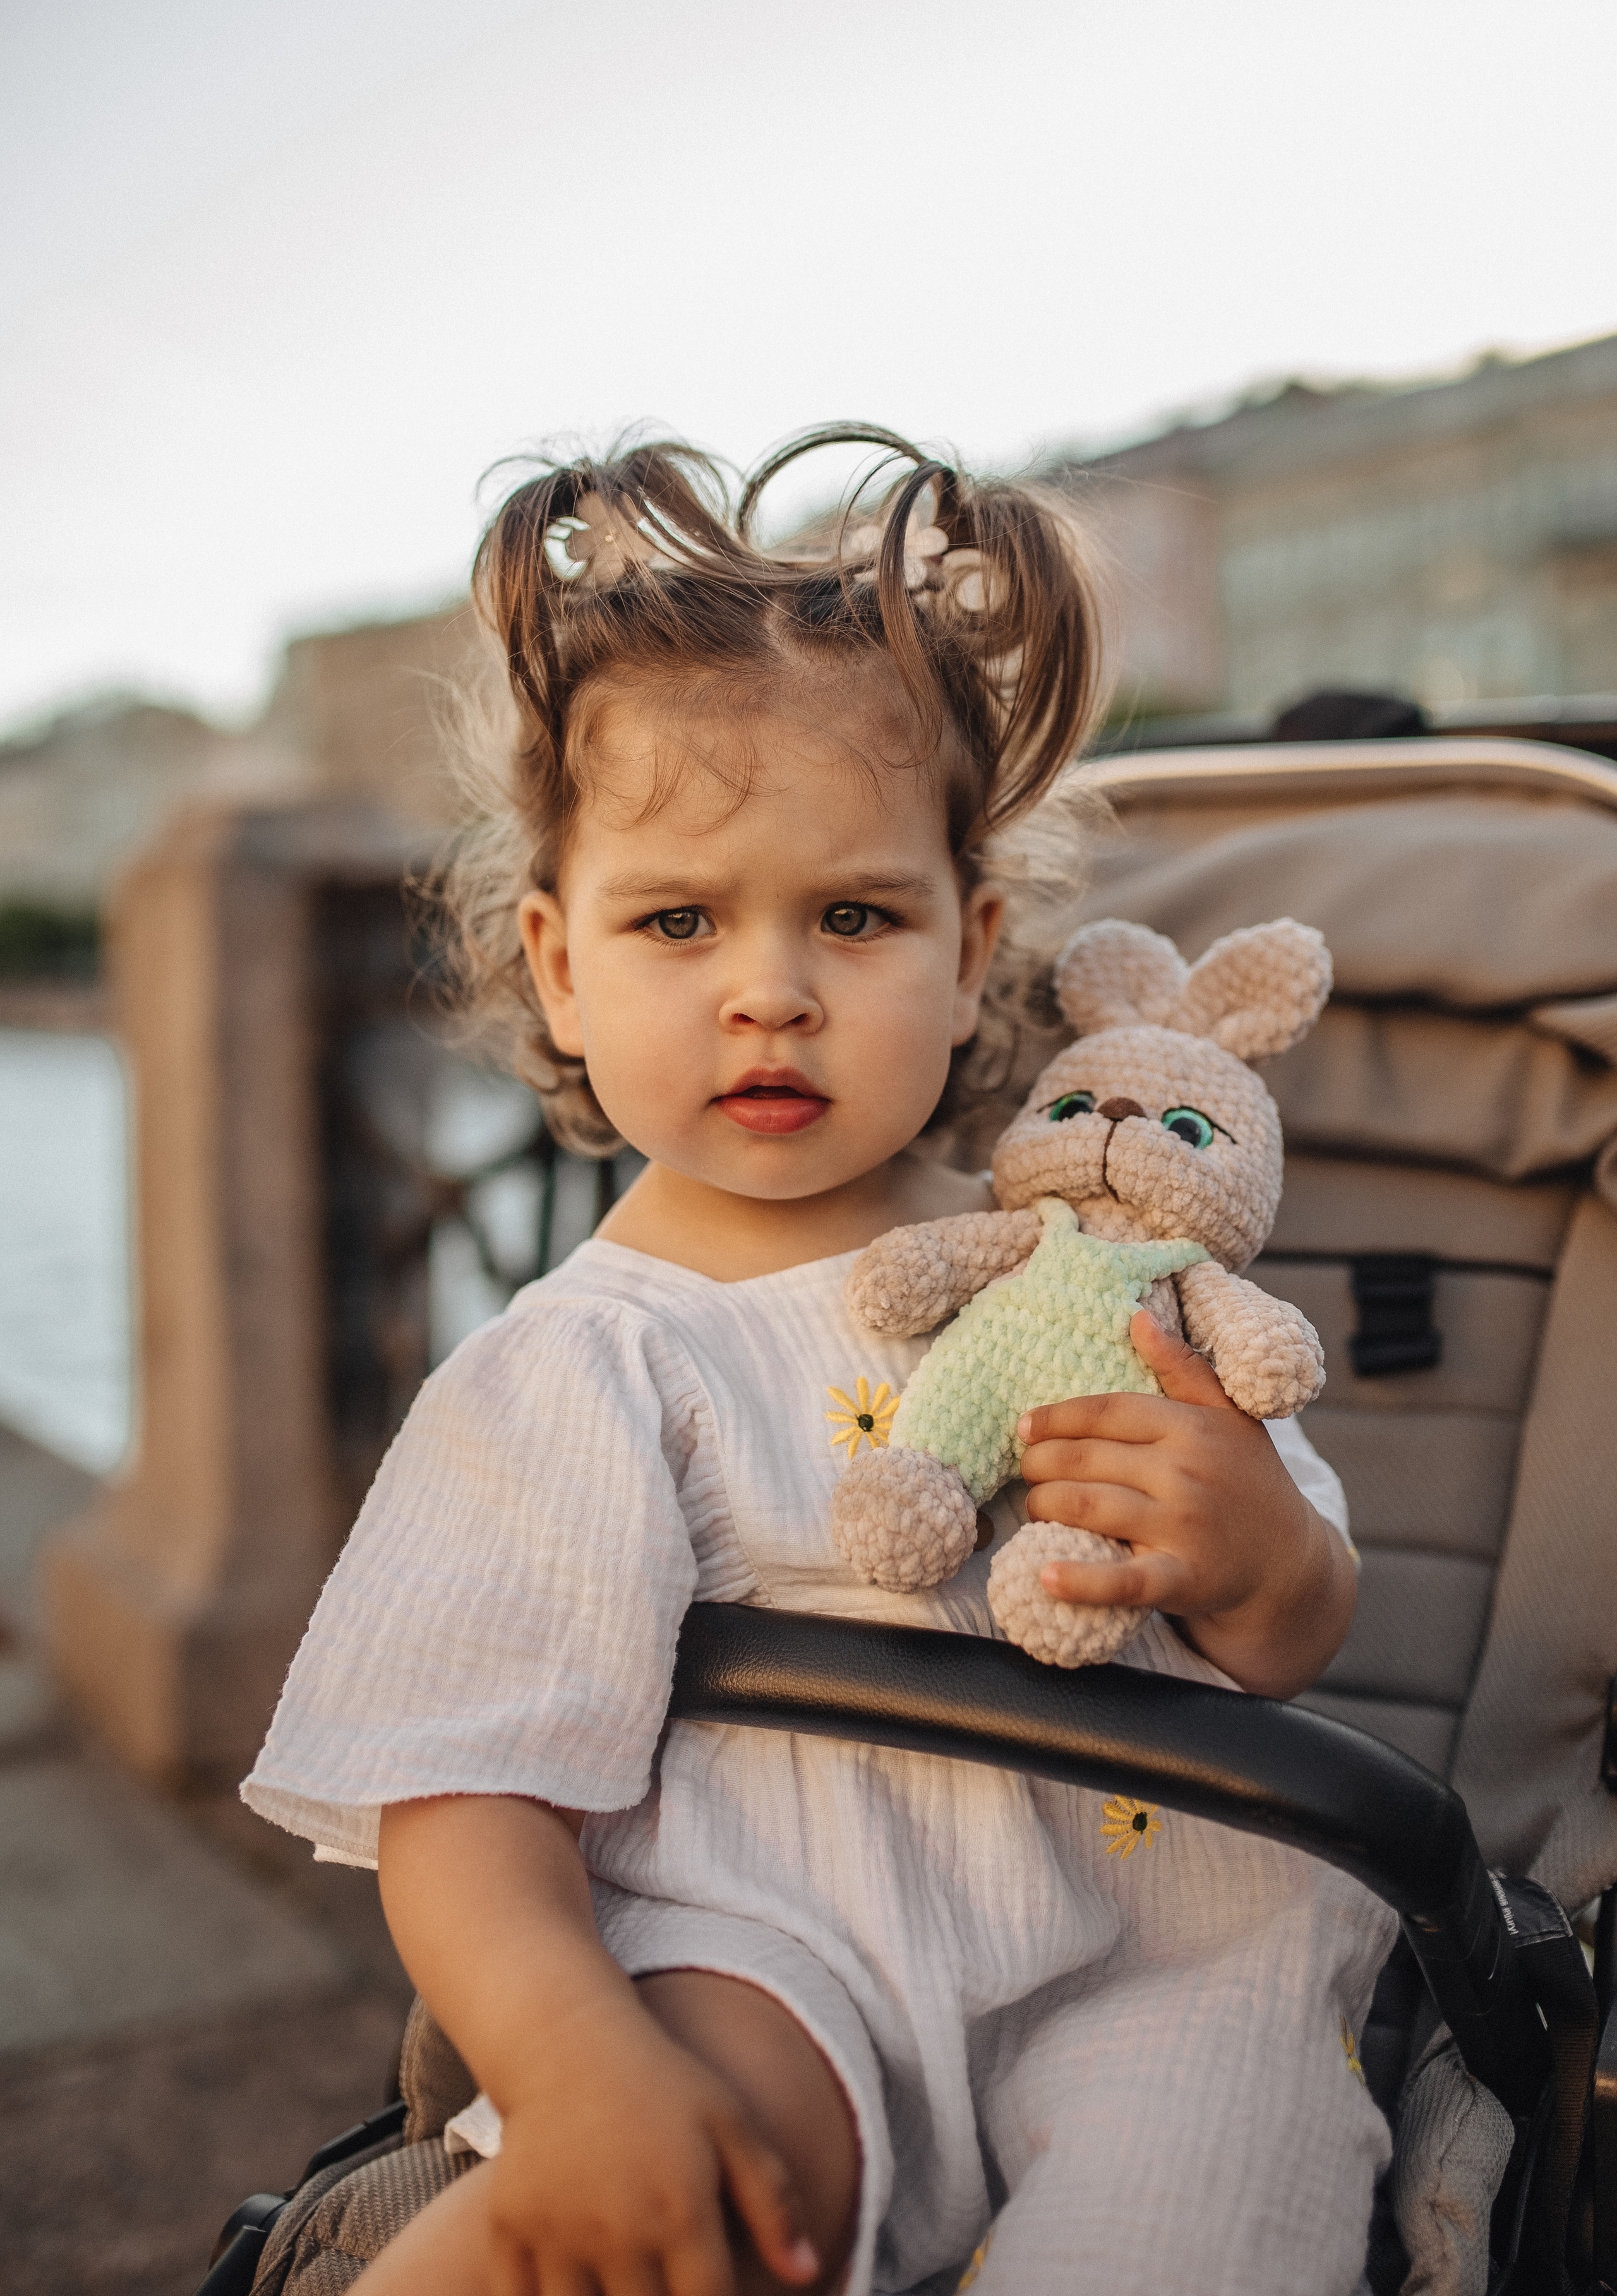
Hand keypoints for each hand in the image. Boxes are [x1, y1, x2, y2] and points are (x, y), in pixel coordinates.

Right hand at [488, 1995, 820, 2295]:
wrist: (567, 2045)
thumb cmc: (662, 2088)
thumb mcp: (731, 2126)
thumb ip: (773, 2203)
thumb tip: (810, 2274)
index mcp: (681, 2208)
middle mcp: (619, 2228)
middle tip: (665, 2284)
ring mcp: (558, 2233)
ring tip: (625, 2285)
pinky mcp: (510, 2229)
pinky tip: (578, 2286)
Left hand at [1016, 1310, 1353, 1695]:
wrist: (1289, 1562)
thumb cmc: (1247, 1480)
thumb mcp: (1227, 1416)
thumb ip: (1182, 1366)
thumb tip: (1137, 1317)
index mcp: (1191, 1427)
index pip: (1106, 1412)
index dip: (1057, 1417)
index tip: (1024, 1426)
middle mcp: (1186, 1472)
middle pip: (1088, 1459)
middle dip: (1041, 1463)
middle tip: (1026, 1469)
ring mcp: (1185, 1527)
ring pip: (1090, 1507)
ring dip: (1045, 1505)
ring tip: (1034, 1504)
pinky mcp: (1183, 1579)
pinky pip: (1124, 1580)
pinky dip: (1082, 1581)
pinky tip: (1046, 1577)